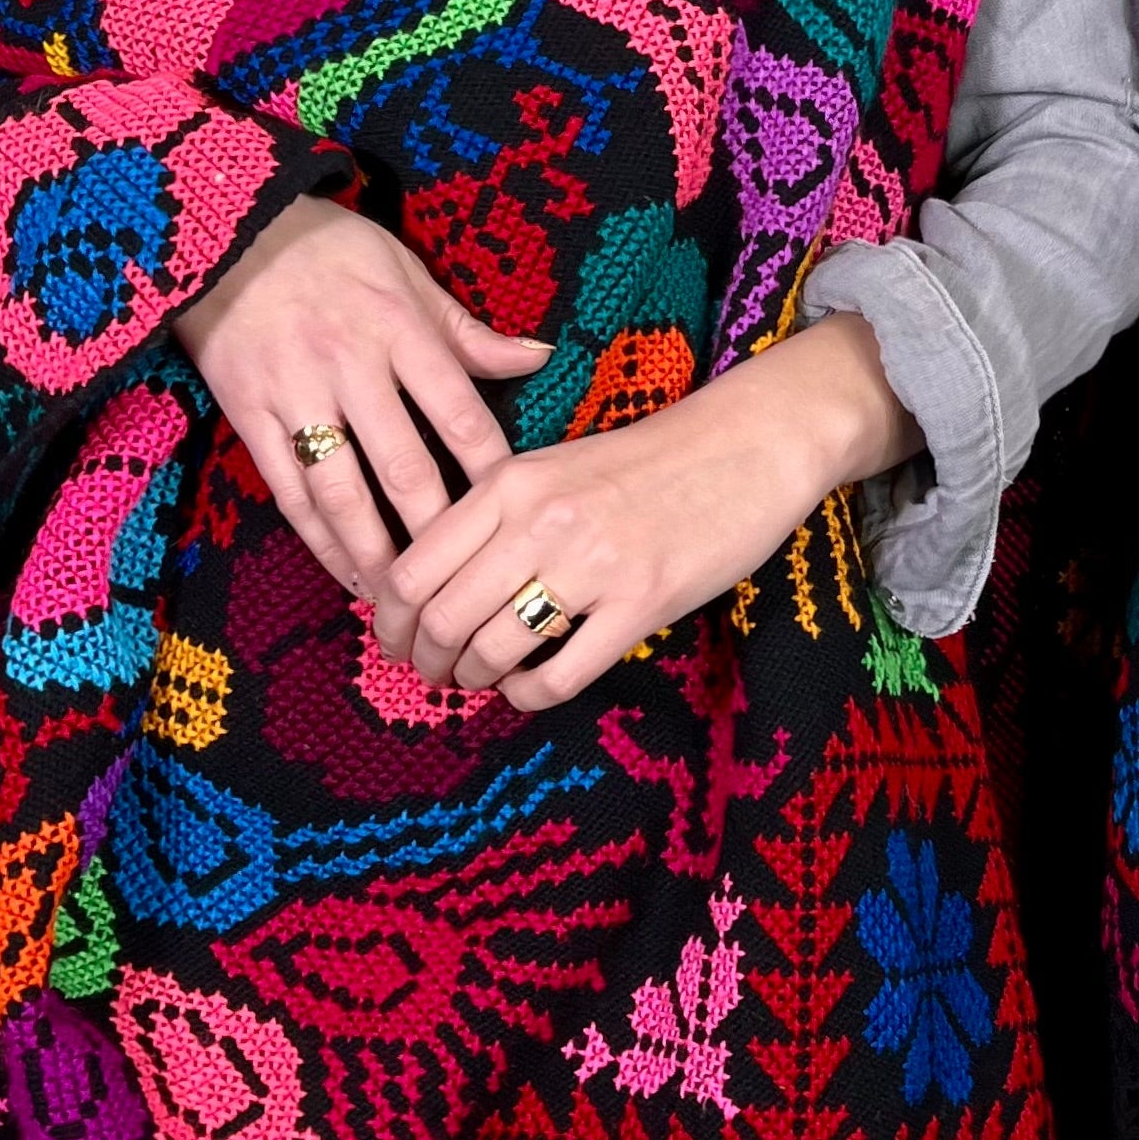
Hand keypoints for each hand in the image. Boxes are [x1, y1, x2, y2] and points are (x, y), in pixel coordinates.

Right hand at [172, 194, 550, 607]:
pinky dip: (319, 539)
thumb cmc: (329, 248)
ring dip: (376, 550)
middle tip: (467, 582)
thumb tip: (539, 358)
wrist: (227, 228)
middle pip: (405, 464)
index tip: (513, 519)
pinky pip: (288, 490)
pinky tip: (346, 572)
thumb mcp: (406, 272)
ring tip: (404, 597)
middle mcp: (351, 367)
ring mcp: (296, 394)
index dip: (489, 471)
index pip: (460, 414)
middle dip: (437, 530)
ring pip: (342, 491)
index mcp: (400, 330)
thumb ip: (466, 330)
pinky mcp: (249, 414)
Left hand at [376, 312, 923, 710]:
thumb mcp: (553, 467)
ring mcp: (591, 565)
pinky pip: (560, 676)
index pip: (413, 568)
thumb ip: (495, 516)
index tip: (397, 640)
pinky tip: (530, 688)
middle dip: (425, 661)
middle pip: (442, 618)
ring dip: (474, 680)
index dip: (391, 621)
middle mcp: (539, 523)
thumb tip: (438, 585)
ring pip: (493, 651)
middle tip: (432, 674)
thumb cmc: (647, 460)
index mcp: (509, 483)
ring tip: (480, 681)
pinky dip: (529, 696)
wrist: (747, 443)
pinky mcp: (641, 604)